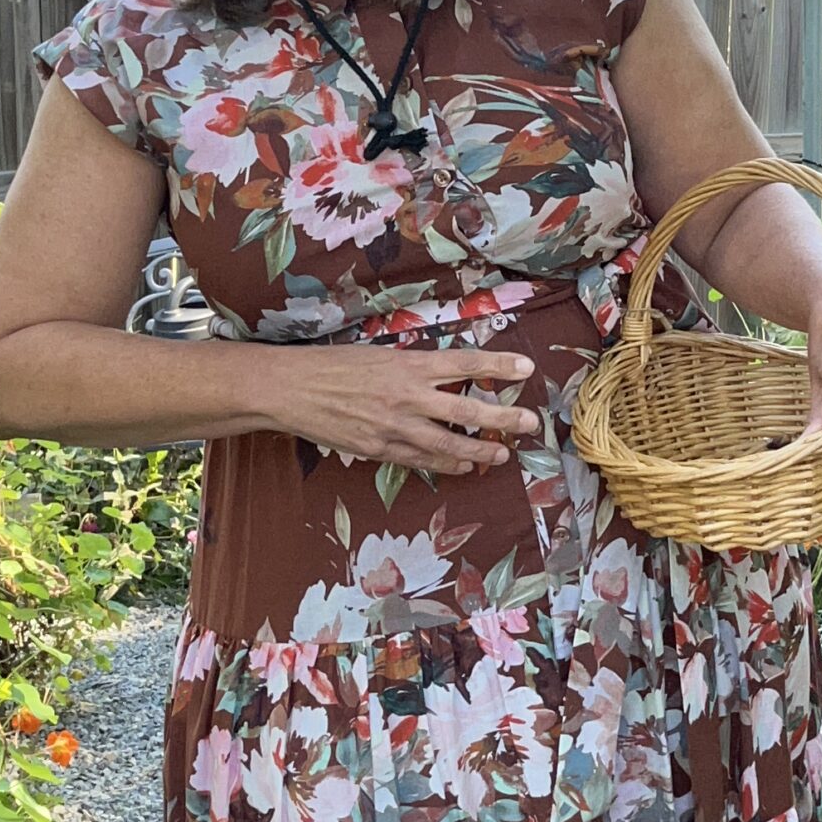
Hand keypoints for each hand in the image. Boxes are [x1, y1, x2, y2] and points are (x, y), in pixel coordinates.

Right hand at [259, 345, 541, 474]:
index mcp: (408, 363)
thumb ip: (413, 366)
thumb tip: (444, 373)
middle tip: (530, 423)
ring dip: (479, 450)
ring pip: (448, 443)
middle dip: (502, 417)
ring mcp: (394, 426)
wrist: (290, 389)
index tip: (526, 366)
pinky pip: (421, 460)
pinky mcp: (379, 450)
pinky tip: (465, 467)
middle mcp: (407, 395)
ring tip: (502, 454)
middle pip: (466, 408)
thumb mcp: (378, 354)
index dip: (498, 364)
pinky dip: (446, 465)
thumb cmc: (332, 365)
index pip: (464, 362)